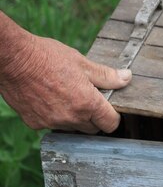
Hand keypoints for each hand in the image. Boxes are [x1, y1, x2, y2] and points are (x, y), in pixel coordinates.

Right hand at [0, 20, 131, 133]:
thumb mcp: (82, 63)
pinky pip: (52, 125)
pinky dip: (55, 117)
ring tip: (68, 96)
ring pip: (72, 128)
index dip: (113, 116)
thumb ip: (106, 75)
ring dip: (75, 118)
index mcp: (87, 103)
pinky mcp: (35, 123)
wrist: (12, 59)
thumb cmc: (47, 57)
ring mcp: (52, 122)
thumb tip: (127, 78)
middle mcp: (71, 117)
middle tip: (89, 99)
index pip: (110, 123)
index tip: (109, 108)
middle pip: (92, 129)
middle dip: (95, 118)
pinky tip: (51, 100)